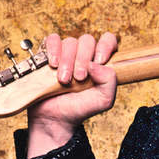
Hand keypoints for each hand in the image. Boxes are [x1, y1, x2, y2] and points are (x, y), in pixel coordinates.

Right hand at [26, 31, 118, 156]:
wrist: (55, 118)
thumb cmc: (79, 108)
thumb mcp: (104, 100)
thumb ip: (110, 81)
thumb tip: (96, 63)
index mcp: (100, 62)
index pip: (108, 40)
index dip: (105, 45)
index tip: (100, 60)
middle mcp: (84, 55)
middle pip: (87, 40)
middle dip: (83, 59)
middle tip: (79, 78)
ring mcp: (66, 53)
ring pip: (70, 42)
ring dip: (67, 61)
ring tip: (64, 80)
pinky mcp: (49, 53)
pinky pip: (52, 40)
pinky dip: (53, 50)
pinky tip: (53, 64)